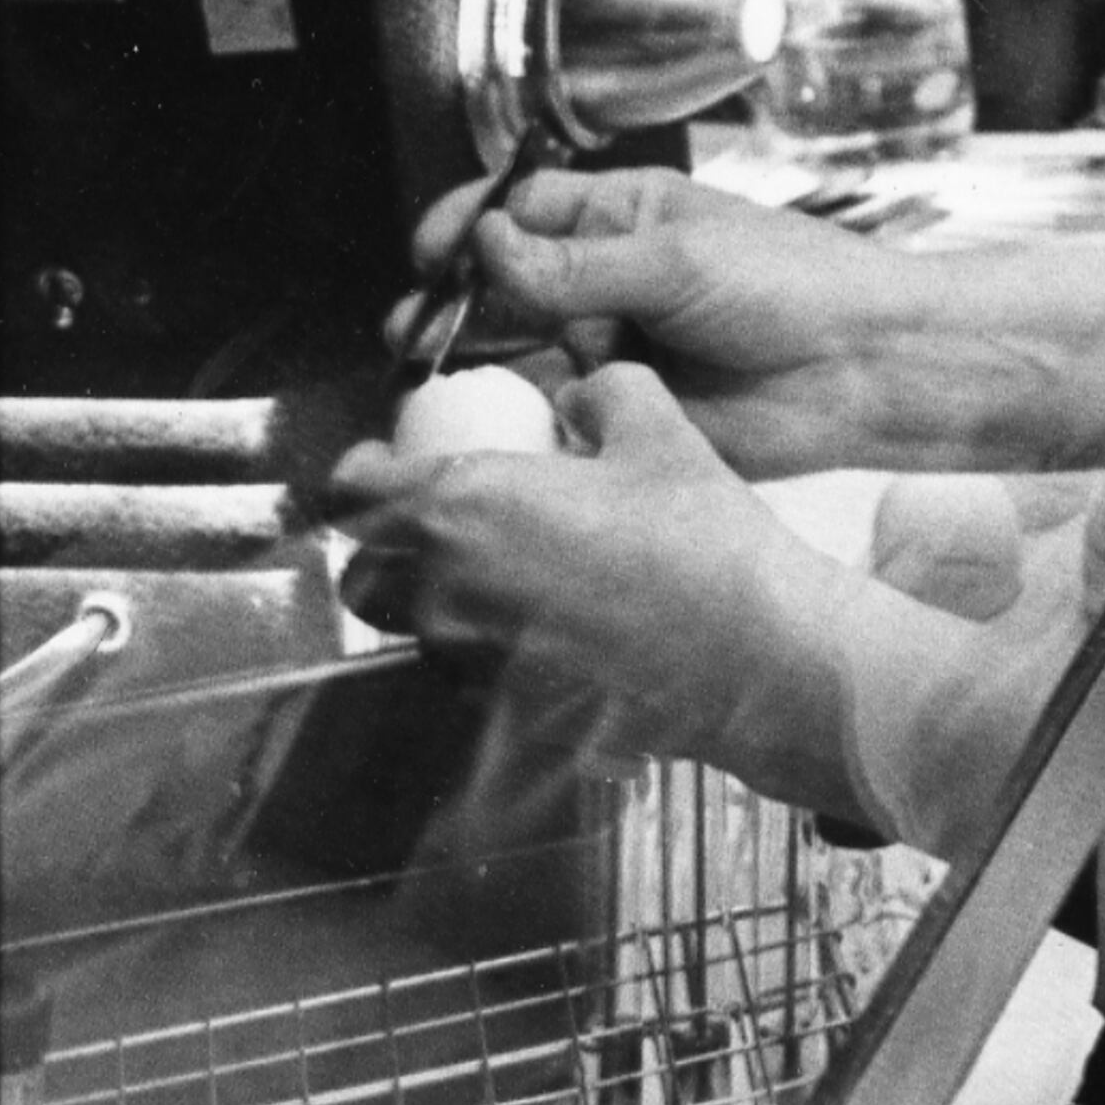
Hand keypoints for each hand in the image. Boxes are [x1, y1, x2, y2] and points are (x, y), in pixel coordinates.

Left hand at [330, 370, 1097, 851]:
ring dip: (432, 598)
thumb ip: (604, 392)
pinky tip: (548, 622)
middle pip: (362, 574)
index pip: (354, 491)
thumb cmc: (702, 542)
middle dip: (387, 546)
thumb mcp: (662, 428)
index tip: (392, 461)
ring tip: (502, 571)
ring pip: (409, 630)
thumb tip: (582, 395)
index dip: (366, 470)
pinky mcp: (504, 713)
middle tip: (441, 520)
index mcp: (467, 506)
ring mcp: (472, 662)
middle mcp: (448, 590)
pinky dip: (483, 644)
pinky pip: (462, 672)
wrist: (750, 656)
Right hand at [388, 167, 944, 475]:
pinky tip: (479, 426)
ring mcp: (610, 344)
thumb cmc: (790, 286)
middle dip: (450, 305)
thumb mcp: (675, 260)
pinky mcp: (620, 408)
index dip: (466, 227)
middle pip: (502, 285)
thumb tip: (485, 243)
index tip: (427, 256)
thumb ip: (574, 264)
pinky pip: (549, 412)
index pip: (520, 208)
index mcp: (623, 213)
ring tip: (424, 383)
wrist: (859, 369)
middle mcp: (605, 276)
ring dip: (469, 366)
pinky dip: (512, 417)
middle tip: (409, 336)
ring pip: (515, 352)